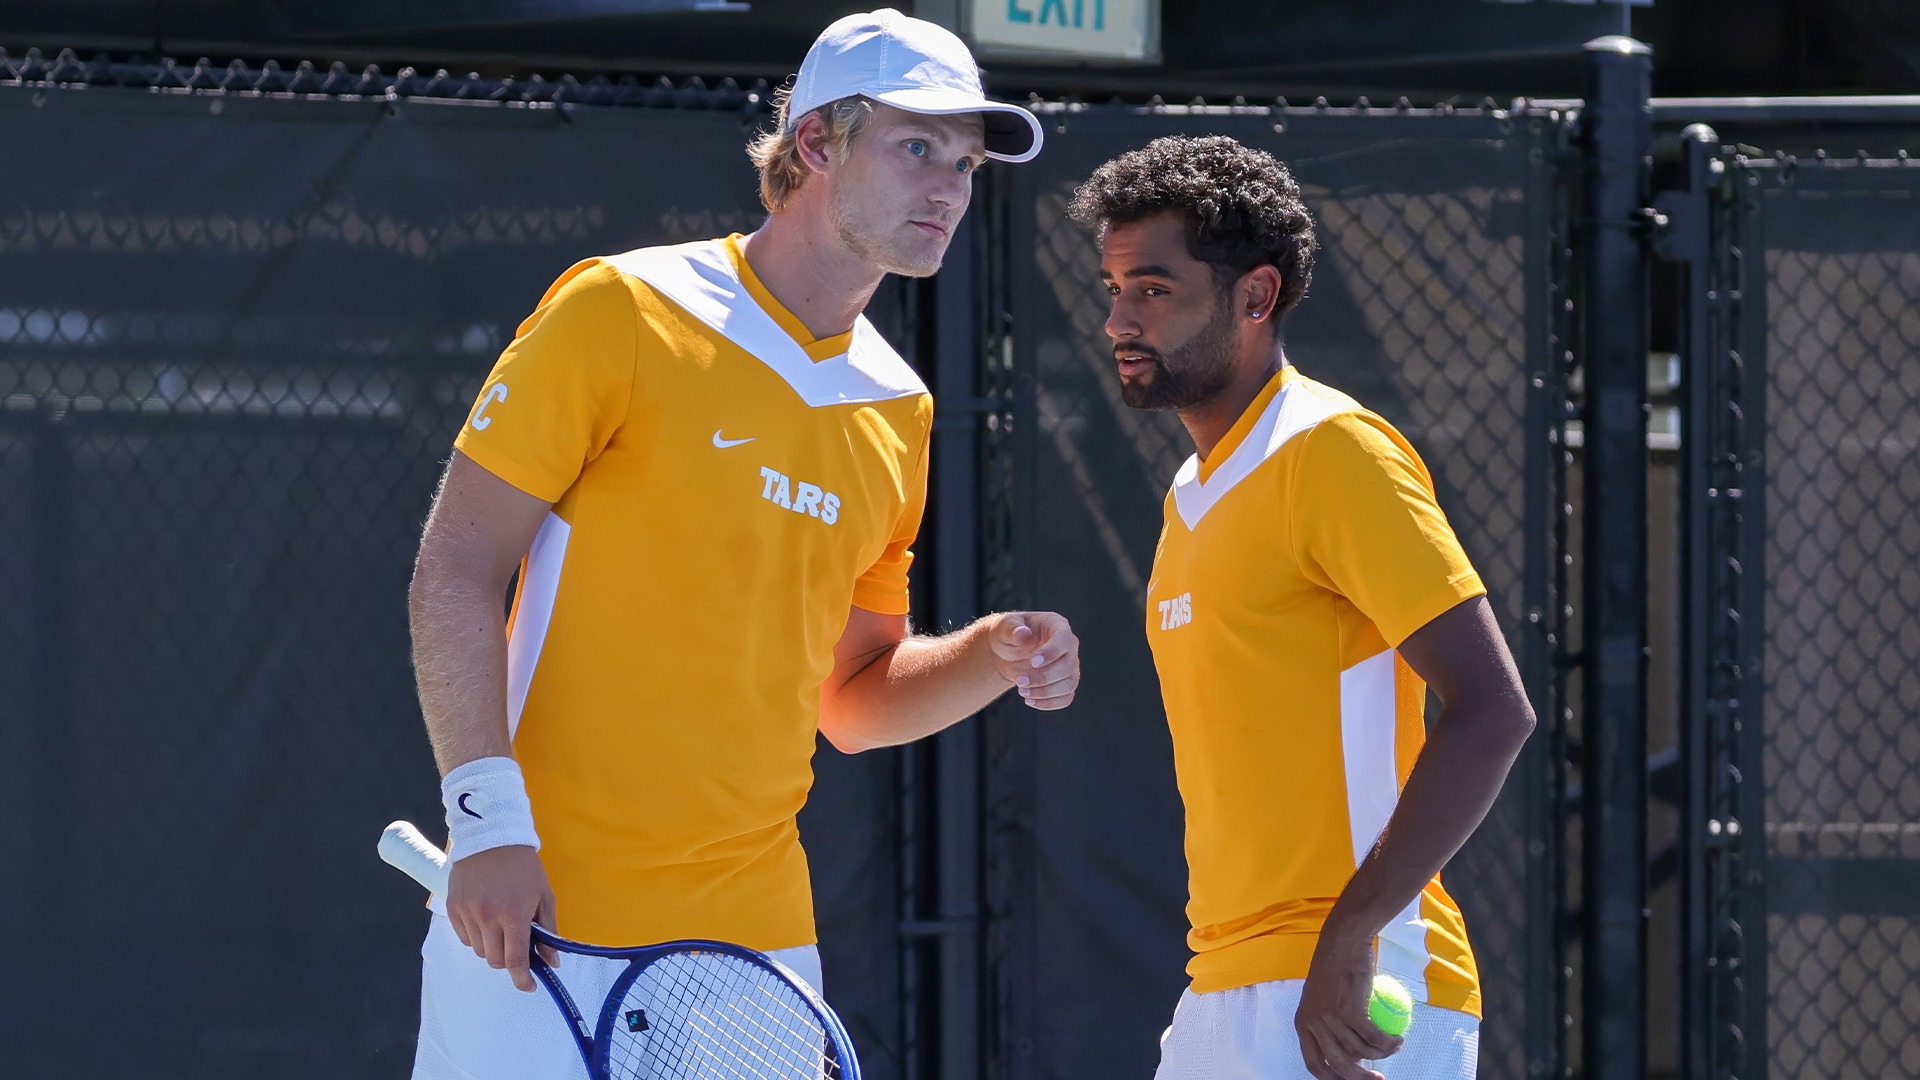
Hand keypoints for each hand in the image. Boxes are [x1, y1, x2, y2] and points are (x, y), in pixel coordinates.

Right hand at [446, 844, 559, 991]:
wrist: (492, 839)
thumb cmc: (523, 868)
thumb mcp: (544, 896)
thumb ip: (548, 931)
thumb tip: (553, 962)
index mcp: (513, 915)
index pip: (515, 961)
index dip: (523, 979)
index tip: (529, 986)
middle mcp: (487, 918)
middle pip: (495, 960)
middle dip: (508, 959)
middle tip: (517, 943)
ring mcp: (468, 913)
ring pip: (479, 951)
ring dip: (492, 947)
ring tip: (501, 925)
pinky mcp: (453, 908)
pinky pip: (464, 937)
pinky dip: (476, 936)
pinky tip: (485, 919)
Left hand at [988, 611, 1079, 710]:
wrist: (1008, 653)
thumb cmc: (1008, 635)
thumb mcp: (1004, 626)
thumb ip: (1011, 628)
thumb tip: (1023, 634)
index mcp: (1057, 626)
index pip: (1064, 639)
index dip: (1051, 652)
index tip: (1033, 662)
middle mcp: (1069, 646)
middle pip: (1068, 665)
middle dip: (1043, 677)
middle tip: (1019, 681)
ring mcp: (1070, 666)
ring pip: (1069, 684)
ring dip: (1045, 692)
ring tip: (1022, 691)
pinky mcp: (1066, 684)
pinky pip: (1066, 698)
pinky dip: (1049, 703)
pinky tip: (1029, 700)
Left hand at [1295, 930, 1402, 1079]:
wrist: (1343, 942)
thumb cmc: (1336, 966)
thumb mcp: (1321, 996)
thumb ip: (1329, 1023)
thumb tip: (1351, 1051)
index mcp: (1302, 1023)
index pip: (1314, 1064)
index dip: (1332, 1079)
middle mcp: (1312, 1023)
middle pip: (1338, 1065)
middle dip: (1360, 1078)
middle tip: (1380, 1077)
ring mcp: (1330, 1018)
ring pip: (1361, 1051)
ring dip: (1383, 1054)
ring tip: (1395, 1046)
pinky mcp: (1350, 1011)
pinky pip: (1375, 1037)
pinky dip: (1389, 1043)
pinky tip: (1398, 1040)